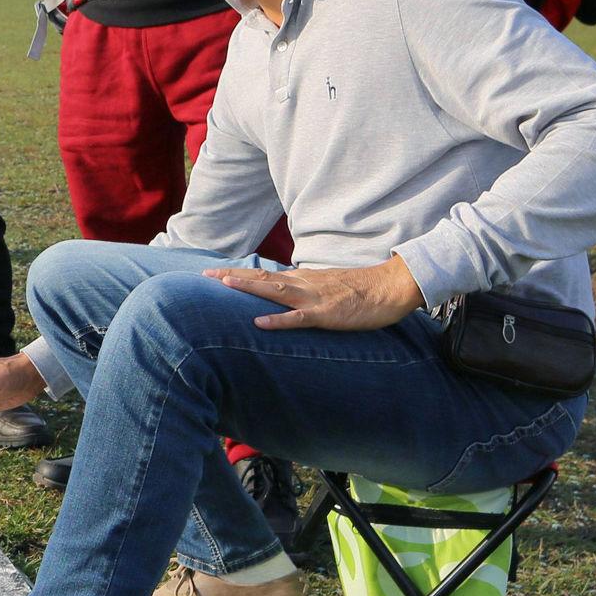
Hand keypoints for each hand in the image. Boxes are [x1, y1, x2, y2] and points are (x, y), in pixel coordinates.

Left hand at [201, 256, 424, 330]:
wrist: (391, 286)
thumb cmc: (360, 290)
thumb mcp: (325, 286)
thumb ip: (303, 289)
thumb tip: (282, 293)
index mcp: (302, 279)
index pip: (263, 273)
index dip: (238, 273)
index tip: (213, 273)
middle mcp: (303, 284)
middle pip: (261, 277)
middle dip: (232, 277)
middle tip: (204, 276)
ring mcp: (314, 298)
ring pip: (275, 291)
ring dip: (249, 287)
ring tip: (224, 286)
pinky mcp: (328, 314)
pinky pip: (300, 318)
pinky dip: (279, 320)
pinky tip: (260, 323)